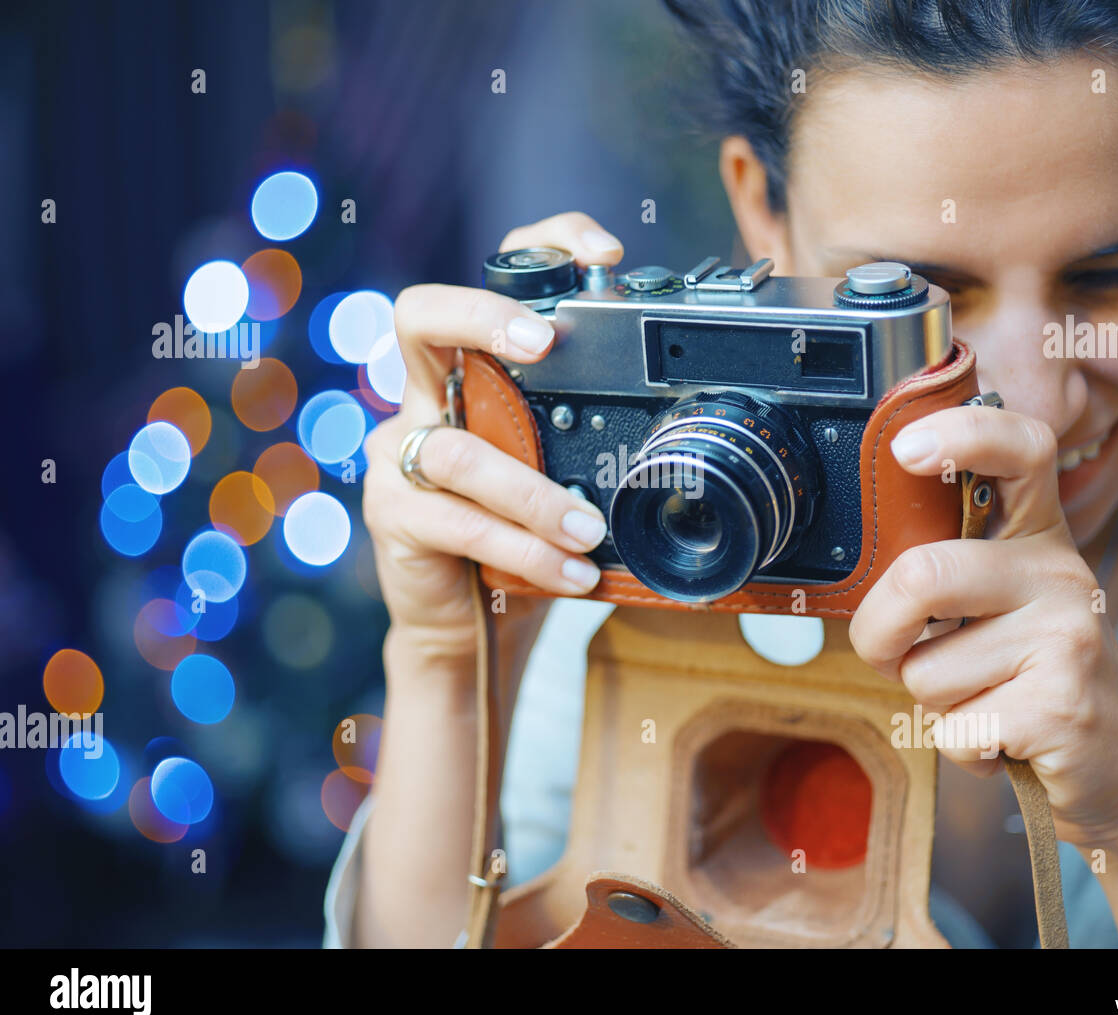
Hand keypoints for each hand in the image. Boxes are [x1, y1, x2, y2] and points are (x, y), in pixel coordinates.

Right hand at [361, 212, 623, 661]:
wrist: (473, 628)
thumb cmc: (526, 538)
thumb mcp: (567, 477)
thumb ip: (594, 439)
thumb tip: (687, 427)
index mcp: (476, 372)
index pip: (494, 279)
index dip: (540, 246)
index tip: (606, 256)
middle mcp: (429, 397)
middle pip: (423, 317)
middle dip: (484, 318)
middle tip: (545, 346)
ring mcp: (402, 453)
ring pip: (460, 451)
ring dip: (532, 492)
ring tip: (588, 529)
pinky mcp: (394, 514)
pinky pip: (459, 522)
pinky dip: (522, 549)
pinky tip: (570, 573)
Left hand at [847, 405, 1117, 851]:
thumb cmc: (1034, 680)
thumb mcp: (1005, 607)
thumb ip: (951, 572)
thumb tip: (863, 558)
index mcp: (1040, 537)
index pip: (1020, 450)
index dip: (962, 434)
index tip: (905, 449)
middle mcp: (1061, 574)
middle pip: (921, 577)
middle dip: (877, 633)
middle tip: (894, 656)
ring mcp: (1068, 638)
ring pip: (925, 670)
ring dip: (932, 703)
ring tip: (984, 700)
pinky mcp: (1060, 707)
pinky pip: (952, 728)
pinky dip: (959, 748)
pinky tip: (1003, 739)